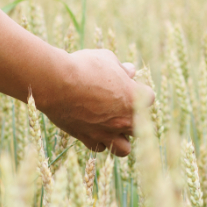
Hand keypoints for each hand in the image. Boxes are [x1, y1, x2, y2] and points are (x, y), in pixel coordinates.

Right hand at [35, 49, 154, 156]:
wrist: (57, 83)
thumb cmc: (84, 66)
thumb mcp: (106, 58)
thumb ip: (120, 67)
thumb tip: (129, 70)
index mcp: (134, 98)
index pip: (149, 97)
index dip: (138, 89)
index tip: (126, 84)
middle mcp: (124, 119)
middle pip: (140, 126)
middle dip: (131, 116)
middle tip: (117, 105)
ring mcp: (107, 132)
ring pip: (124, 148)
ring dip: (120, 138)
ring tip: (110, 126)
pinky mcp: (88, 138)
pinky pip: (100, 147)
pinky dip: (98, 140)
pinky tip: (92, 128)